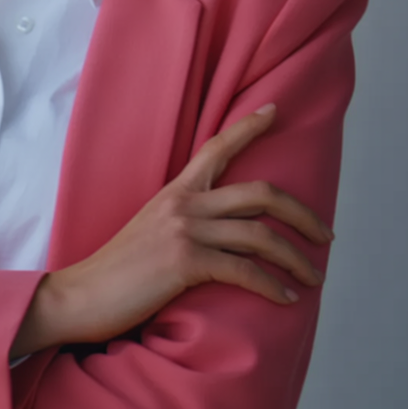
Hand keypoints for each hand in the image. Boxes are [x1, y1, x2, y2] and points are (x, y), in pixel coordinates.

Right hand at [11, 104, 332, 356]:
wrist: (82, 293)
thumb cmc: (118, 269)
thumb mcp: (152, 230)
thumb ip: (184, 220)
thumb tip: (223, 228)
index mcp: (175, 191)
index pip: (216, 147)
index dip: (248, 127)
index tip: (274, 110)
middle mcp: (183, 202)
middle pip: (259, 194)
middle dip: (301, 213)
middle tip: (325, 235)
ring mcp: (184, 230)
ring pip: (260, 235)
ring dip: (296, 257)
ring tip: (314, 276)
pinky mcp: (184, 261)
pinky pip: (244, 270)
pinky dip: (272, 286)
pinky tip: (285, 297)